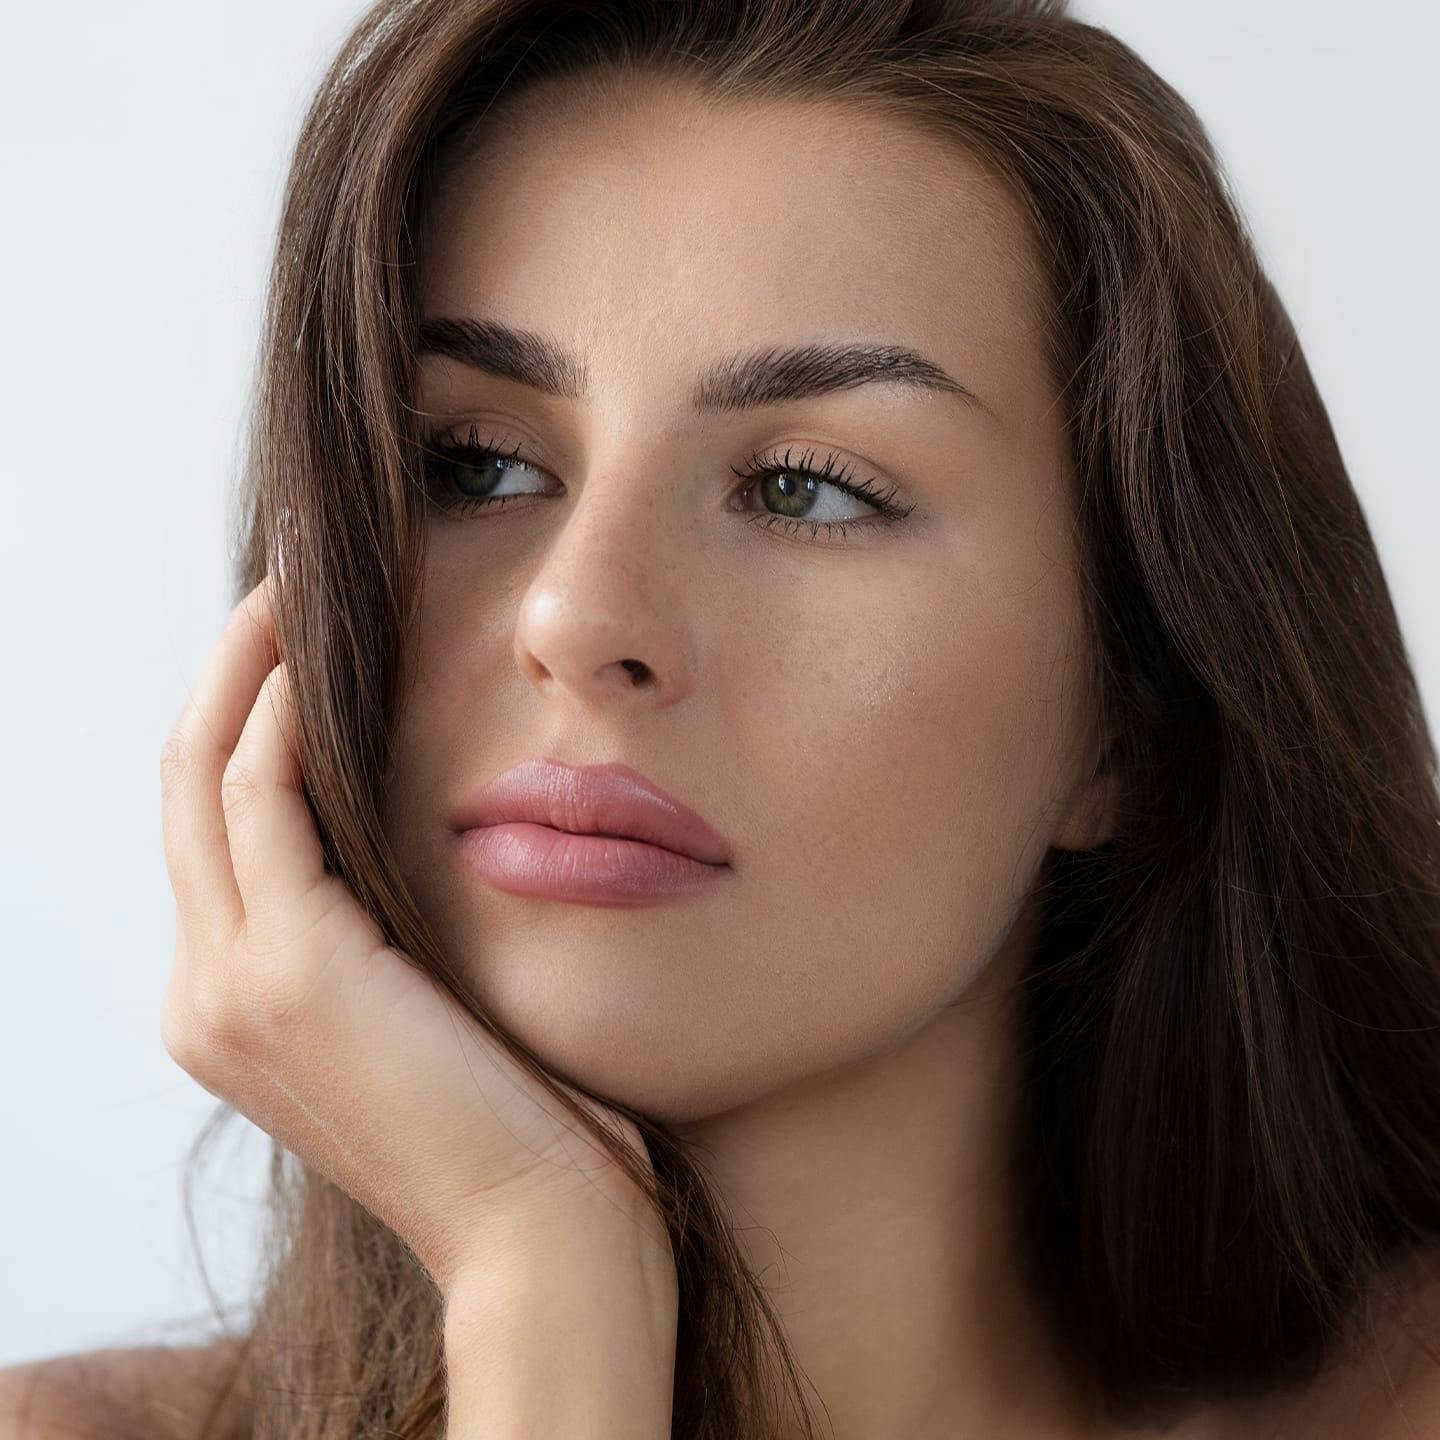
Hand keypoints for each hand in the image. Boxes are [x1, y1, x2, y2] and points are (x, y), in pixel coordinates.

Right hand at [158, 574, 671, 1298]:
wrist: (547, 1233)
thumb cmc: (523, 1118)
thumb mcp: (432, 1003)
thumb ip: (393, 924)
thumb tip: (419, 819)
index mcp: (242, 999)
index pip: (219, 820)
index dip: (243, 710)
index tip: (302, 627)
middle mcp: (208, 992)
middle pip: (189, 780)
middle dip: (231, 665)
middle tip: (292, 574)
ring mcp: (232, 987)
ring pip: (206, 773)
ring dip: (249, 665)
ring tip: (304, 581)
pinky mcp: (287, 973)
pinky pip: (260, 802)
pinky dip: (280, 717)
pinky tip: (322, 653)